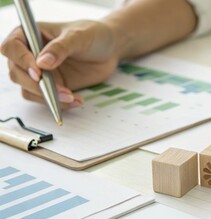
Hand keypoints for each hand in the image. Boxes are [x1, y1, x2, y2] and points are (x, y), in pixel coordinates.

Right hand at [0, 20, 119, 108]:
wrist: (110, 49)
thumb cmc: (93, 35)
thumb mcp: (79, 37)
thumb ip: (60, 48)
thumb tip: (41, 63)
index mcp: (30, 34)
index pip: (12, 47)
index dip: (21, 61)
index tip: (38, 72)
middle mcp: (30, 54)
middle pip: (17, 73)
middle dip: (37, 85)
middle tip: (61, 90)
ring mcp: (40, 72)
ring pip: (29, 90)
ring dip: (48, 97)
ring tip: (73, 96)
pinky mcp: (51, 86)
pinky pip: (46, 99)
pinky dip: (59, 104)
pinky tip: (77, 100)